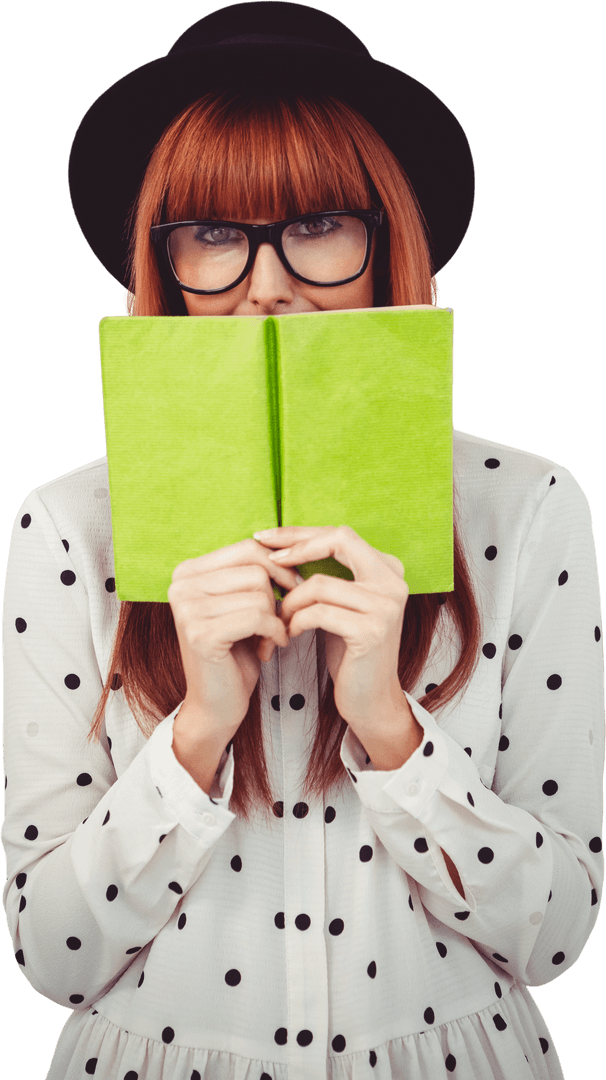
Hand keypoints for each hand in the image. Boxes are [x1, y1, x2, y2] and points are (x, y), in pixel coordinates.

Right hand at [168, 538, 299, 741]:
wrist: (216, 704)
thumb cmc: (234, 652)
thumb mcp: (241, 603)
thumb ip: (252, 572)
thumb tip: (290, 546)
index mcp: (187, 572)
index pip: (249, 548)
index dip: (280, 568)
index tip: (291, 592)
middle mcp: (181, 585)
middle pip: (257, 569)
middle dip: (278, 597)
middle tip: (277, 624)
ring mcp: (187, 608)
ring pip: (261, 593)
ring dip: (276, 619)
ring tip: (268, 640)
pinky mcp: (202, 633)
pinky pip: (259, 617)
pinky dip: (274, 633)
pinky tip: (269, 649)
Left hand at [255, 525, 415, 747]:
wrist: (370, 698)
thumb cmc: (350, 650)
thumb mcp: (342, 604)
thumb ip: (328, 574)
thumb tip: (282, 544)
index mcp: (387, 569)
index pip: (340, 534)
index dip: (302, 533)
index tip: (268, 539)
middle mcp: (393, 581)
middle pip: (338, 541)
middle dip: (296, 547)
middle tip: (267, 560)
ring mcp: (385, 606)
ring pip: (319, 583)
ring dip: (290, 601)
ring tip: (281, 618)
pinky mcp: (371, 630)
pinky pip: (318, 612)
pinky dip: (297, 621)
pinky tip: (291, 633)